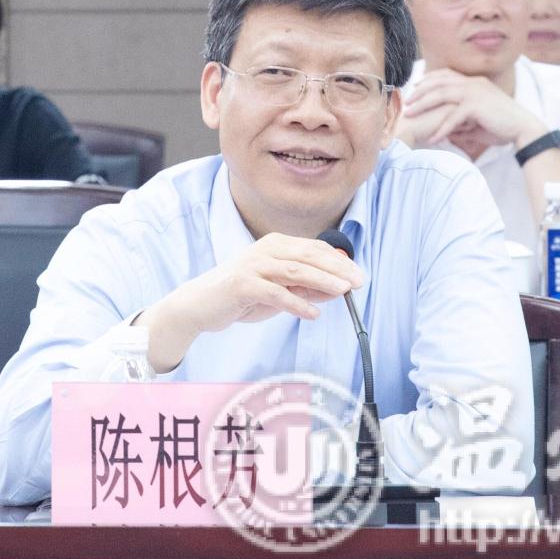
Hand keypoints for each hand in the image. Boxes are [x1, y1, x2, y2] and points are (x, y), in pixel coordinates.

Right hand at [139, 233, 363, 369]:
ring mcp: (253, 265)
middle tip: (358, 282)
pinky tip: (313, 313)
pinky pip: (275, 293)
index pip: (314, 248)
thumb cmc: (242, 296)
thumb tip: (338, 289)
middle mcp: (266, 249)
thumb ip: (305, 287)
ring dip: (323, 281)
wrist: (200, 305)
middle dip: (337, 269)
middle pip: (309, 256)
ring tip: (343, 292)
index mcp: (276, 245)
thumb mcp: (279, 290)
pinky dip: (297, 303)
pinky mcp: (243, 284)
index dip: (339, 261)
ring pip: (295, 270)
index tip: (359, 275)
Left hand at [404, 68, 546, 148]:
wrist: (523, 128)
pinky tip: (432, 138)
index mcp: (474, 82)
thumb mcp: (478, 121)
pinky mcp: (477, 106)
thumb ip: (461, 122)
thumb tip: (447, 131)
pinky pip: (453, 117)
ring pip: (442, 95)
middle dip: (420, 91)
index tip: (415, 87)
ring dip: (423, 105)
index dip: (428, 79)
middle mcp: (473, 83)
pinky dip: (441, 128)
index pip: (446, 75)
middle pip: (439, 82)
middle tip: (406, 102)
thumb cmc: (502, 125)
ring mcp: (475, 93)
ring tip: (411, 115)